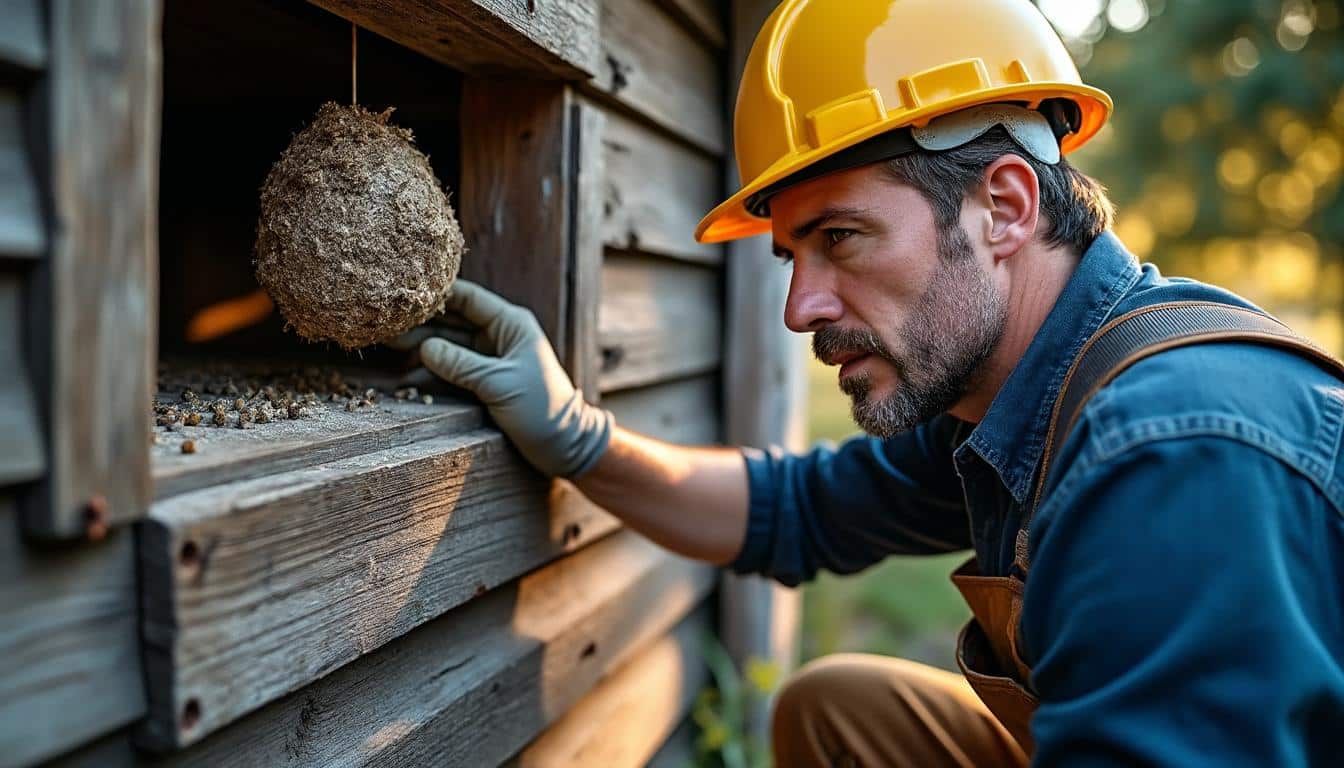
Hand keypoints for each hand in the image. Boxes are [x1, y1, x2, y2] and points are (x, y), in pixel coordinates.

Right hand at [399, 280, 611, 477]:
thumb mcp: (498, 383)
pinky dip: (432, 372)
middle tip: (385, 325)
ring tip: (387, 346)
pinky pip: (453, 371)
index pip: (468, 298)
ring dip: (422, 348)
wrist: (565, 445)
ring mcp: (491, 360)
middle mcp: (500, 336)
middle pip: (453, 322)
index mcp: (511, 324)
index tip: (405, 294)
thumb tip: (424, 347)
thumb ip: (459, 364)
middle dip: (421, 324)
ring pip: (449, 347)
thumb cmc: (542, 408)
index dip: (437, 294)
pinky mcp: (485, 383)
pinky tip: (408, 376)